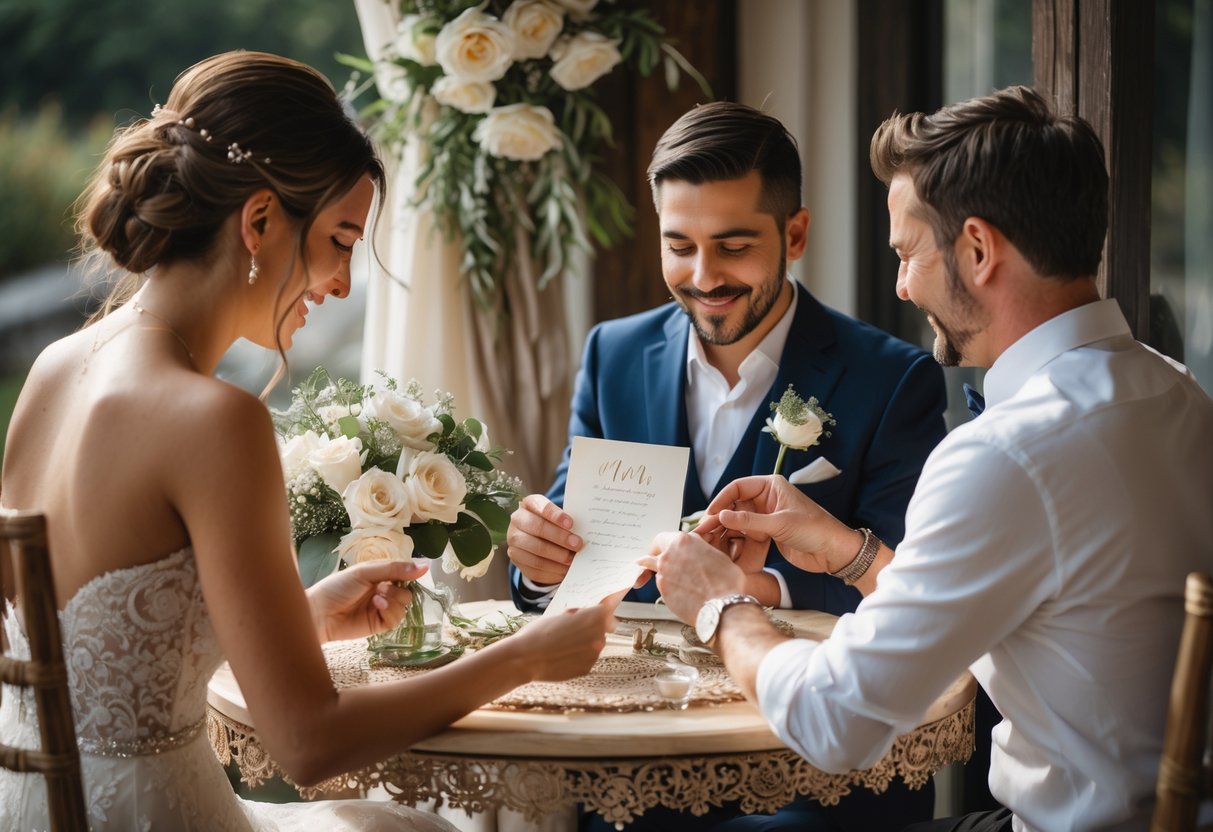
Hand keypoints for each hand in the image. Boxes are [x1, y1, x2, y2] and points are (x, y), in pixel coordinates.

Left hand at [306, 560, 427, 642]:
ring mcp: (381, 608)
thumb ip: (394, 569)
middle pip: (407, 590)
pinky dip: (390, 611)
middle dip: (398, 588)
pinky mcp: (379, 624)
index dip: (410, 572)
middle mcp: (382, 591)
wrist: (319, 613)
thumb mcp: (365, 571)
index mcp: (378, 575)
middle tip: (382, 588)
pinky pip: (397, 618)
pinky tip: (377, 606)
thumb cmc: (337, 587)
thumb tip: (424, 566)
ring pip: (404, 604)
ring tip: (377, 598)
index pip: (403, 572)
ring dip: (394, 599)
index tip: (419, 572)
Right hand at [504, 603, 614, 681]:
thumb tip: (588, 613)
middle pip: (604, 625)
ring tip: (563, 643)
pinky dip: (579, 655)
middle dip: (594, 624)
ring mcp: (594, 654)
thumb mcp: (561, 614)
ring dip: (585, 641)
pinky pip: (587, 657)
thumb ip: (580, 613)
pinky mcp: (587, 668)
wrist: (525, 658)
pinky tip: (562, 654)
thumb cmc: (539, 632)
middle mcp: (599, 636)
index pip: (611, 604)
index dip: (614, 598)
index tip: (618, 593)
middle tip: (575, 625)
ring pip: (595, 643)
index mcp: (594, 617)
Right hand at [506, 494, 581, 585]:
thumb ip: (568, 523)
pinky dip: (553, 570)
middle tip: (577, 544)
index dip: (556, 515)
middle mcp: (518, 519)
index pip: (541, 506)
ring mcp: (513, 540)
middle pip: (538, 527)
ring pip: (536, 550)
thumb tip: (586, 534)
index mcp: (530, 504)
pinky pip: (534, 567)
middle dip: (560, 537)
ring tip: (573, 560)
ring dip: (558, 557)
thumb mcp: (558, 518)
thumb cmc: (553, 524)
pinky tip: (565, 570)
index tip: (571, 524)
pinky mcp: (516, 558)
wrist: (535, 537)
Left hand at [637, 532, 745, 624]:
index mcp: (683, 541)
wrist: (723, 606)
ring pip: (656, 569)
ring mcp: (663, 573)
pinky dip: (668, 588)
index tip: (665, 549)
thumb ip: (701, 550)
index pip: (664, 537)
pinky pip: (662, 586)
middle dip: (657, 555)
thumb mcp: (717, 555)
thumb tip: (698, 553)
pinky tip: (682, 594)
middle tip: (662, 562)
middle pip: (657, 551)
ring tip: (678, 582)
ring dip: (664, 572)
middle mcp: (669, 555)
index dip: (665, 544)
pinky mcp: (662, 591)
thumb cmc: (727, 582)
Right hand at [696, 475, 858, 574]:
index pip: (738, 487)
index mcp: (771, 486)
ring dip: (726, 530)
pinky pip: (746, 533)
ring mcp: (766, 516)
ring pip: (738, 520)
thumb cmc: (815, 530)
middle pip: (735, 504)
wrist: (834, 552)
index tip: (710, 514)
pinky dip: (736, 539)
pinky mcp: (767, 533)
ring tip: (711, 540)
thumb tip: (722, 516)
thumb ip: (749, 521)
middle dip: (721, 516)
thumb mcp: (780, 524)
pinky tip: (726, 547)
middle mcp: (766, 498)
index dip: (722, 500)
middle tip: (705, 530)